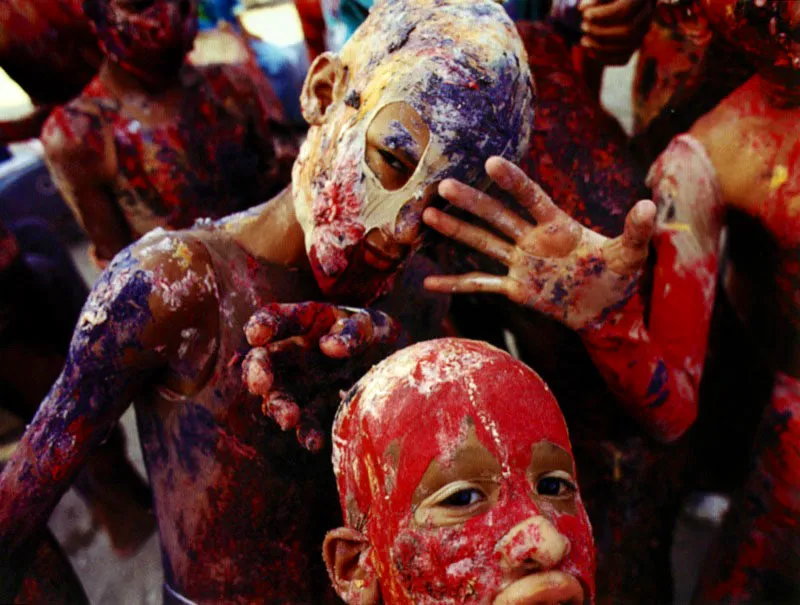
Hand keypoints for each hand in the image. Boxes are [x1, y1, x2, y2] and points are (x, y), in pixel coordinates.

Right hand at [242, 302, 399, 451]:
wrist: (393, 363)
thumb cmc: (375, 334)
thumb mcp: (371, 324)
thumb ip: (353, 331)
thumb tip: (328, 347)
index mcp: (304, 322)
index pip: (278, 317)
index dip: (262, 323)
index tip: (255, 334)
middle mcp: (295, 353)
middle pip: (264, 360)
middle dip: (256, 372)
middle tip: (259, 384)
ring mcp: (302, 382)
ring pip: (278, 395)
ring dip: (279, 407)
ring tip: (288, 419)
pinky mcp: (316, 408)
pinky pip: (306, 422)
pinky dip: (307, 433)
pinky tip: (314, 442)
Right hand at [422, 157, 655, 329]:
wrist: (606, 310)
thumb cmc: (619, 276)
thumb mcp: (631, 254)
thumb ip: (637, 231)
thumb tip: (649, 205)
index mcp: (558, 225)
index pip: (531, 198)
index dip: (512, 181)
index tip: (490, 162)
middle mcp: (533, 239)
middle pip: (497, 216)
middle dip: (472, 202)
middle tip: (444, 185)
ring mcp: (521, 263)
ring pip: (483, 243)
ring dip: (456, 231)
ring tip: (428, 216)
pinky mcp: (516, 288)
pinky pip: (481, 284)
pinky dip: (456, 285)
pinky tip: (429, 282)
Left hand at [579, 0, 652, 65]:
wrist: (614, 4)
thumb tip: (583, 8)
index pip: (625, 10)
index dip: (603, 15)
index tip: (586, 14)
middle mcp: (646, 15)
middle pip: (628, 31)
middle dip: (601, 32)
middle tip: (584, 27)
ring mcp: (642, 33)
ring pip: (627, 46)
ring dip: (600, 47)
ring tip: (584, 40)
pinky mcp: (635, 46)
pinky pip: (623, 58)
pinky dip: (605, 58)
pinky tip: (590, 51)